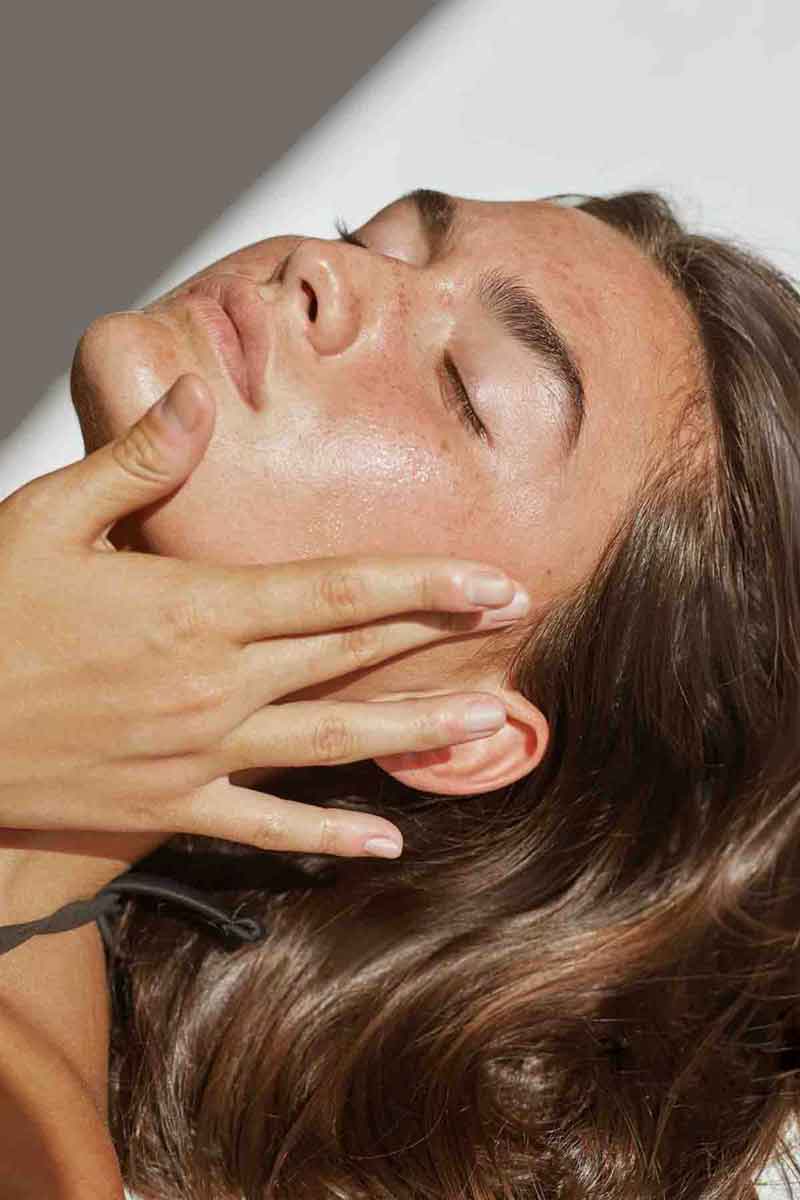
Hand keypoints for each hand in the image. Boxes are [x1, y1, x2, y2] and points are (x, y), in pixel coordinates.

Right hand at [0, 374, 529, 862]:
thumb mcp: (47, 516)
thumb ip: (137, 460)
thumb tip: (201, 396)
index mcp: (195, 606)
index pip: (337, 590)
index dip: (424, 582)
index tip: (495, 579)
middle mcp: (214, 682)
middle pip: (352, 654)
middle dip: (442, 635)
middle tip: (516, 621)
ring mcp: (198, 750)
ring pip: (331, 740)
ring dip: (415, 732)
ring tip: (491, 728)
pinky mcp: (169, 802)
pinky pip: (263, 825)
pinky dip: (325, 835)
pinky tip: (384, 845)